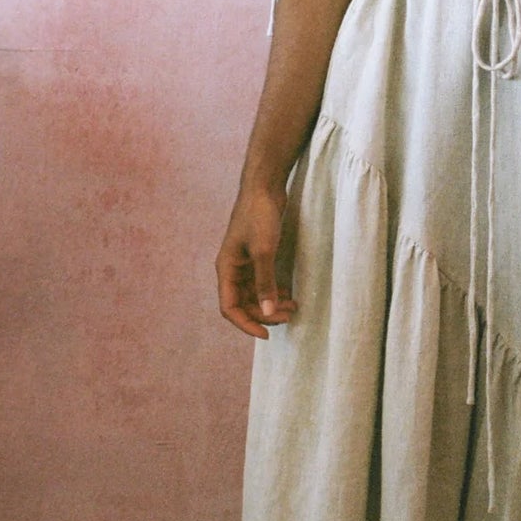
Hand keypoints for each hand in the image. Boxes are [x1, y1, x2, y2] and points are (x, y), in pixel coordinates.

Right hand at [216, 186, 296, 338]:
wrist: (264, 186)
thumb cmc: (260, 216)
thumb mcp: (264, 251)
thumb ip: (265, 283)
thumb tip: (267, 313)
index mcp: (226, 269)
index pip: (229, 308)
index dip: (245, 324)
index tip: (266, 334)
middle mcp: (233, 269)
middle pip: (243, 304)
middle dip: (264, 315)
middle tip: (288, 317)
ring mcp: (245, 263)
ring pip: (255, 294)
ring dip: (271, 305)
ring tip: (293, 308)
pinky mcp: (257, 256)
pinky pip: (263, 283)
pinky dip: (274, 292)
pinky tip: (289, 295)